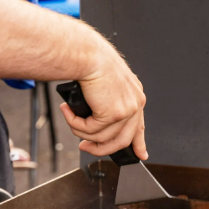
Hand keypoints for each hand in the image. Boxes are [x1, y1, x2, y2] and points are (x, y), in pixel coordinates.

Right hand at [60, 38, 147, 159]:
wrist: (87, 53)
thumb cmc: (92, 61)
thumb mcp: (105, 84)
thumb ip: (107, 103)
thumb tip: (95, 123)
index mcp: (135, 95)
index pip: (139, 126)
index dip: (139, 143)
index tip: (140, 155)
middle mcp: (135, 103)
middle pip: (122, 140)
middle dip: (101, 149)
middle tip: (86, 147)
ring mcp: (127, 110)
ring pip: (103, 138)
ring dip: (81, 132)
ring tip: (70, 119)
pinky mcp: (114, 114)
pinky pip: (91, 130)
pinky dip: (76, 124)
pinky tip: (68, 112)